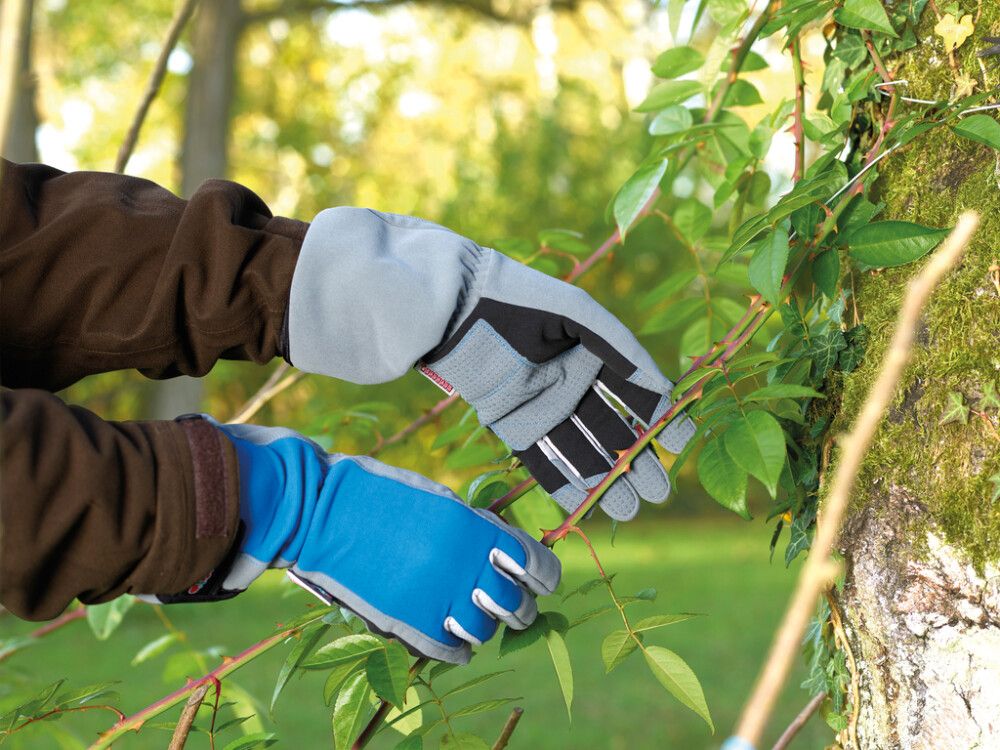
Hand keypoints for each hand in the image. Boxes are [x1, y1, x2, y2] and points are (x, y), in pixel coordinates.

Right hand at [150, 421, 560, 663]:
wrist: (321, 512)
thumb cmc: (380, 496)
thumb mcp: (439, 500)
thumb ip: (477, 529)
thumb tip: (508, 553)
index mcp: (475, 530)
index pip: (536, 566)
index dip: (543, 578)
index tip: (539, 581)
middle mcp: (463, 567)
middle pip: (516, 605)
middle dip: (516, 606)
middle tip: (508, 604)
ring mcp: (435, 599)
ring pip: (485, 631)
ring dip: (482, 625)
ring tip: (469, 615)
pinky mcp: (407, 624)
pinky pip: (452, 651)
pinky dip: (458, 648)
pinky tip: (455, 639)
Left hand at [287, 209, 694, 520]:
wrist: (452, 307)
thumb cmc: (517, 298)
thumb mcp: (578, 314)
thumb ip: (620, 347)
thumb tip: (662, 387)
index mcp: (593, 351)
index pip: (636, 391)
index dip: (660, 417)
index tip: (681, 442)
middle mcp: (572, 382)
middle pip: (612, 429)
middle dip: (637, 461)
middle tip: (658, 492)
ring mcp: (542, 405)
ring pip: (582, 451)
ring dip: (607, 479)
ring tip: (632, 509)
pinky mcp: (511, 424)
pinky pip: (543, 459)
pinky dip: (565, 482)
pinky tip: (589, 504)